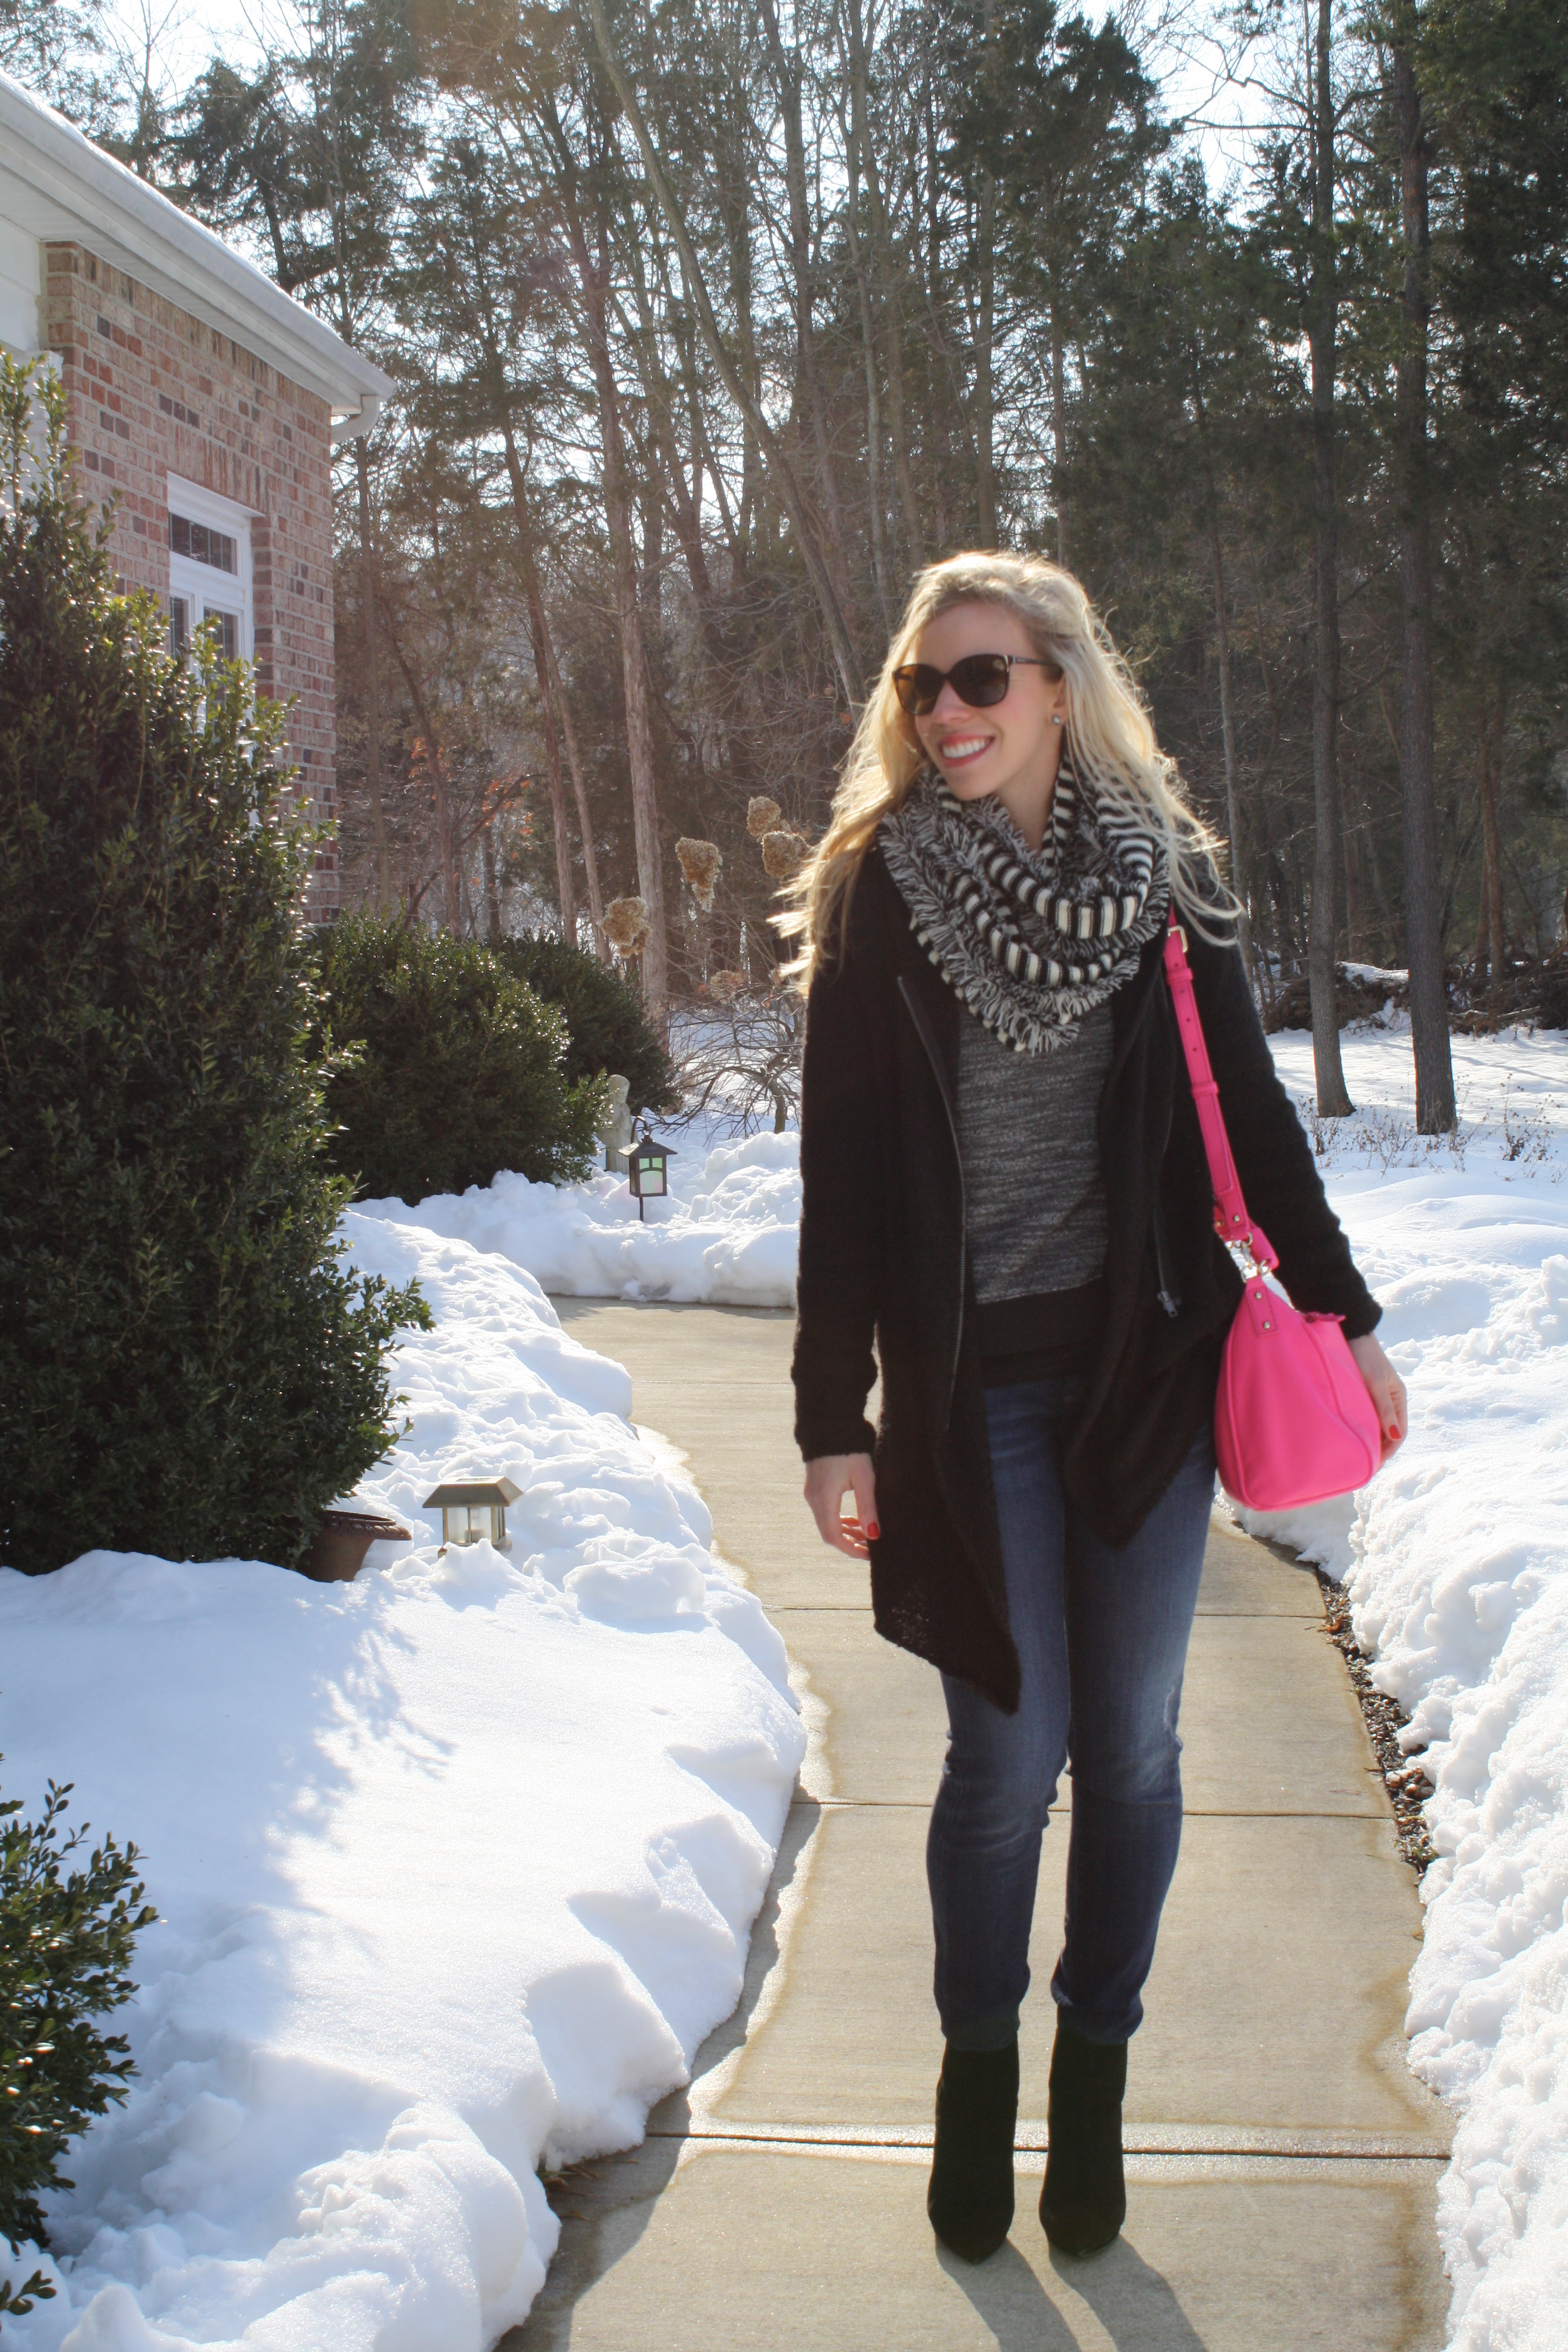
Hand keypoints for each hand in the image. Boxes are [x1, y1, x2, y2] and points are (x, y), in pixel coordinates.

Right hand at [803, 1452, 878, 1557]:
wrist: (830, 1424)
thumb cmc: (850, 1449)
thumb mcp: (864, 1478)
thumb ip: (868, 1507)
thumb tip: (874, 1535)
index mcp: (824, 1499)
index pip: (834, 1537)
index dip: (851, 1549)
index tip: (870, 1555)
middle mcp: (813, 1499)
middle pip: (829, 1533)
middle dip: (850, 1543)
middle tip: (872, 1547)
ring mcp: (812, 1493)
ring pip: (827, 1523)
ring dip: (846, 1532)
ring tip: (867, 1535)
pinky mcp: (815, 1487)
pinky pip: (825, 1512)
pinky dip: (840, 1520)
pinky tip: (855, 1520)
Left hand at [1348, 1333, 1407, 1464]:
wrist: (1351, 1333)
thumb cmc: (1364, 1355)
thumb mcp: (1375, 1383)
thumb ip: (1384, 1409)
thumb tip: (1396, 1437)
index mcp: (1399, 1398)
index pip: (1399, 1434)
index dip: (1387, 1452)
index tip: (1373, 1467)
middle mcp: (1391, 1400)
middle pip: (1388, 1433)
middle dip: (1378, 1451)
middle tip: (1361, 1468)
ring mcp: (1377, 1398)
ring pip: (1377, 1427)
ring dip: (1370, 1442)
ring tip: (1356, 1458)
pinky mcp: (1364, 1394)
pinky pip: (1366, 1418)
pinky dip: (1362, 1430)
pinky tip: (1351, 1438)